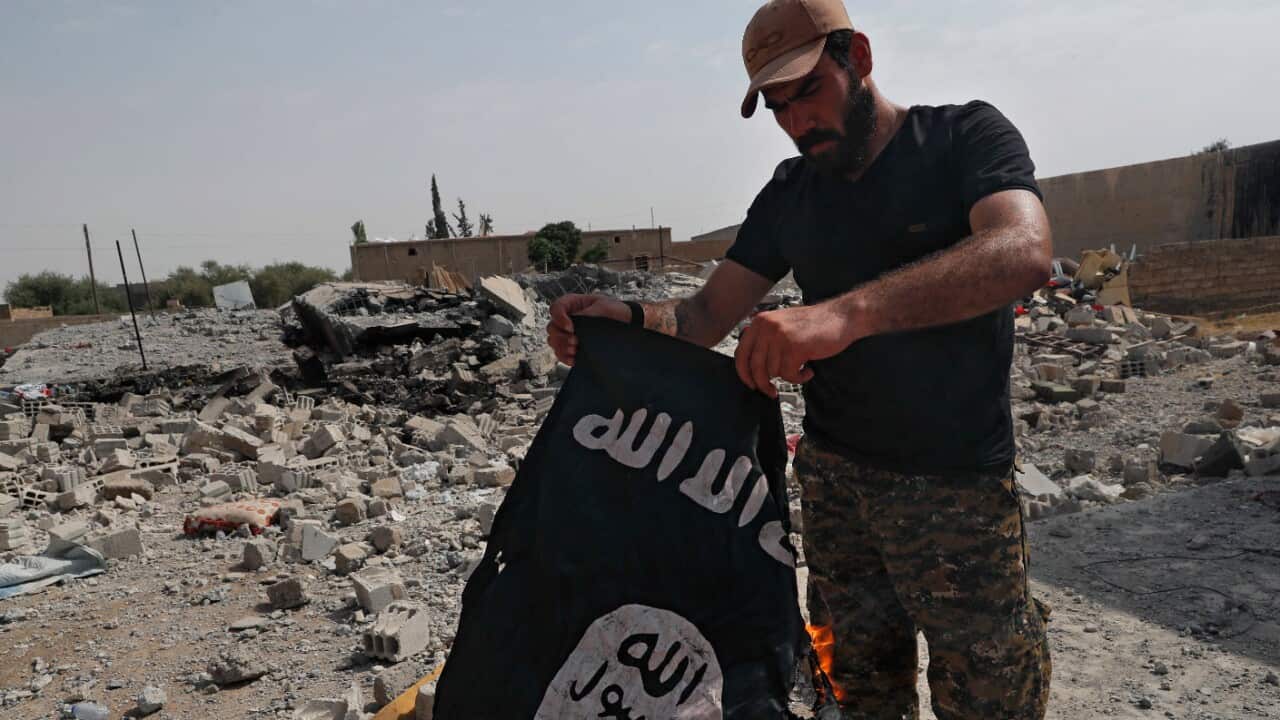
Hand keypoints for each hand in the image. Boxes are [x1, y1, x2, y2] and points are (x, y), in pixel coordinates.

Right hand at [546, 293, 630, 365]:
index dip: (559, 318)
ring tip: (575, 350)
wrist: (627, 323)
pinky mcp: (573, 347)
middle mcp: (567, 319)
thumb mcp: (603, 306)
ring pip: (553, 342)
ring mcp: (569, 334)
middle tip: (575, 341)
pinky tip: (574, 359)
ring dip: (562, 348)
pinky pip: (561, 354)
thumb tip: (574, 323)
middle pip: (552, 328)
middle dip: (561, 337)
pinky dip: (564, 357)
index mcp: (572, 304)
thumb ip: (587, 313)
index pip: (555, 308)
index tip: (571, 327)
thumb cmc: (615, 310)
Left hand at [734, 302, 860, 397]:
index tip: (750, 383)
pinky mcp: (794, 347)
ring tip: (801, 367)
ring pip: (773, 372)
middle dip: (762, 383)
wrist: (841, 317)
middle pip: (755, 366)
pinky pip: (789, 375)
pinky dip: (799, 378)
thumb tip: (750, 365)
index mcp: (760, 321)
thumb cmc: (814, 323)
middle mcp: (767, 327)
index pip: (741, 352)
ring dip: (788, 376)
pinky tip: (808, 370)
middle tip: (771, 391)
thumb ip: (765, 339)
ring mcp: (780, 336)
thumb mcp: (782, 325)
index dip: (744, 372)